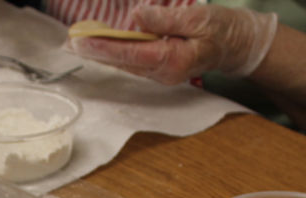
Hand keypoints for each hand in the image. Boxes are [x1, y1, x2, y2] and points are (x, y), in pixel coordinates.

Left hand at [66, 5, 277, 83]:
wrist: (236, 45)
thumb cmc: (220, 29)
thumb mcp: (197, 16)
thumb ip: (165, 18)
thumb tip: (137, 17)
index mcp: (173, 60)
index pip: (132, 53)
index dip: (105, 47)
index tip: (84, 41)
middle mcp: (164, 72)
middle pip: (123, 61)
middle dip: (96, 51)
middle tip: (70, 42)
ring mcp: (161, 73)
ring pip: (125, 62)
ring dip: (102, 52)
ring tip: (78, 42)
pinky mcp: (159, 69)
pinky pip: (133, 60)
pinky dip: (115, 52)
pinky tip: (100, 44)